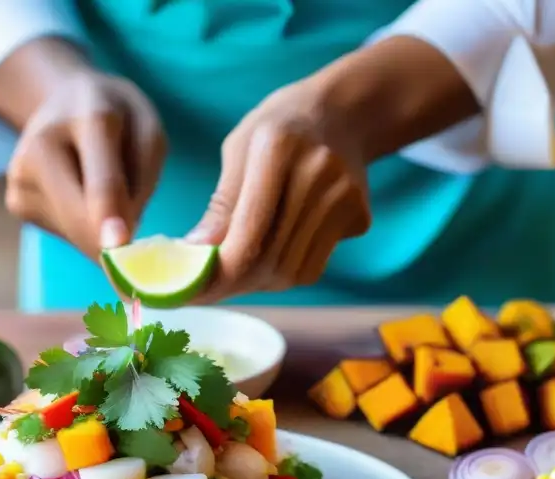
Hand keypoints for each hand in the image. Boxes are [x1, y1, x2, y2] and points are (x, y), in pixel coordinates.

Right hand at [1, 68, 165, 257]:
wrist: (64, 101)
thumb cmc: (118, 118)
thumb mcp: (148, 131)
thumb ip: (143, 179)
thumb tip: (117, 240)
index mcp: (90, 118)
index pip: (100, 176)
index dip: (109, 213)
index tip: (116, 245)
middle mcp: (43, 144)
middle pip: (77, 216)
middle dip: (108, 242)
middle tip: (132, 250)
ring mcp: (21, 175)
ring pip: (74, 232)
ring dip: (98, 228)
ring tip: (97, 185)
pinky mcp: (15, 201)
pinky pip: (63, 234)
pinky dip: (81, 227)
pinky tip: (79, 194)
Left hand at [187, 80, 371, 302]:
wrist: (344, 112)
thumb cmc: (278, 128)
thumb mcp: (239, 148)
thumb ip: (221, 203)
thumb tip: (195, 252)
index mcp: (278, 148)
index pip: (248, 232)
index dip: (221, 271)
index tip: (195, 289)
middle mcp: (318, 173)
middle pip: (272, 259)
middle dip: (234, 283)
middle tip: (208, 290)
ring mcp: (344, 197)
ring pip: (293, 272)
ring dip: (259, 283)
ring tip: (237, 272)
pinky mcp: (359, 217)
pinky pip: (314, 265)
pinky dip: (286, 272)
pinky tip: (270, 254)